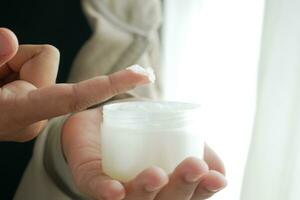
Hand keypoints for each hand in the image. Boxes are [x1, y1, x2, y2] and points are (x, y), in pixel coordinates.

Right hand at [0, 28, 149, 141]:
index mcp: (23, 113)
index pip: (77, 96)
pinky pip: (36, 74)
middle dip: (19, 58)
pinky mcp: (35, 107)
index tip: (143, 75)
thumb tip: (10, 40)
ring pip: (40, 65)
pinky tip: (1, 83)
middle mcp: (37, 116)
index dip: (110, 84)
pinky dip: (16, 70)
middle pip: (45, 62)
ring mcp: (37, 113)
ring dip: (14, 65)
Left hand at [62, 108, 226, 199]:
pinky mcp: (89, 176)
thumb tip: (220, 171)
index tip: (216, 178)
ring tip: (158, 174)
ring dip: (146, 191)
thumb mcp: (176, 134)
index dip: (203, 192)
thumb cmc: (146, 128)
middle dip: (180, 188)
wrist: (108, 114)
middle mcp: (142, 193)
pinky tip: (115, 191)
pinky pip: (95, 187)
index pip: (186, 197)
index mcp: (164, 187)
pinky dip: (105, 190)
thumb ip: (200, 151)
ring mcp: (115, 187)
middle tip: (194, 167)